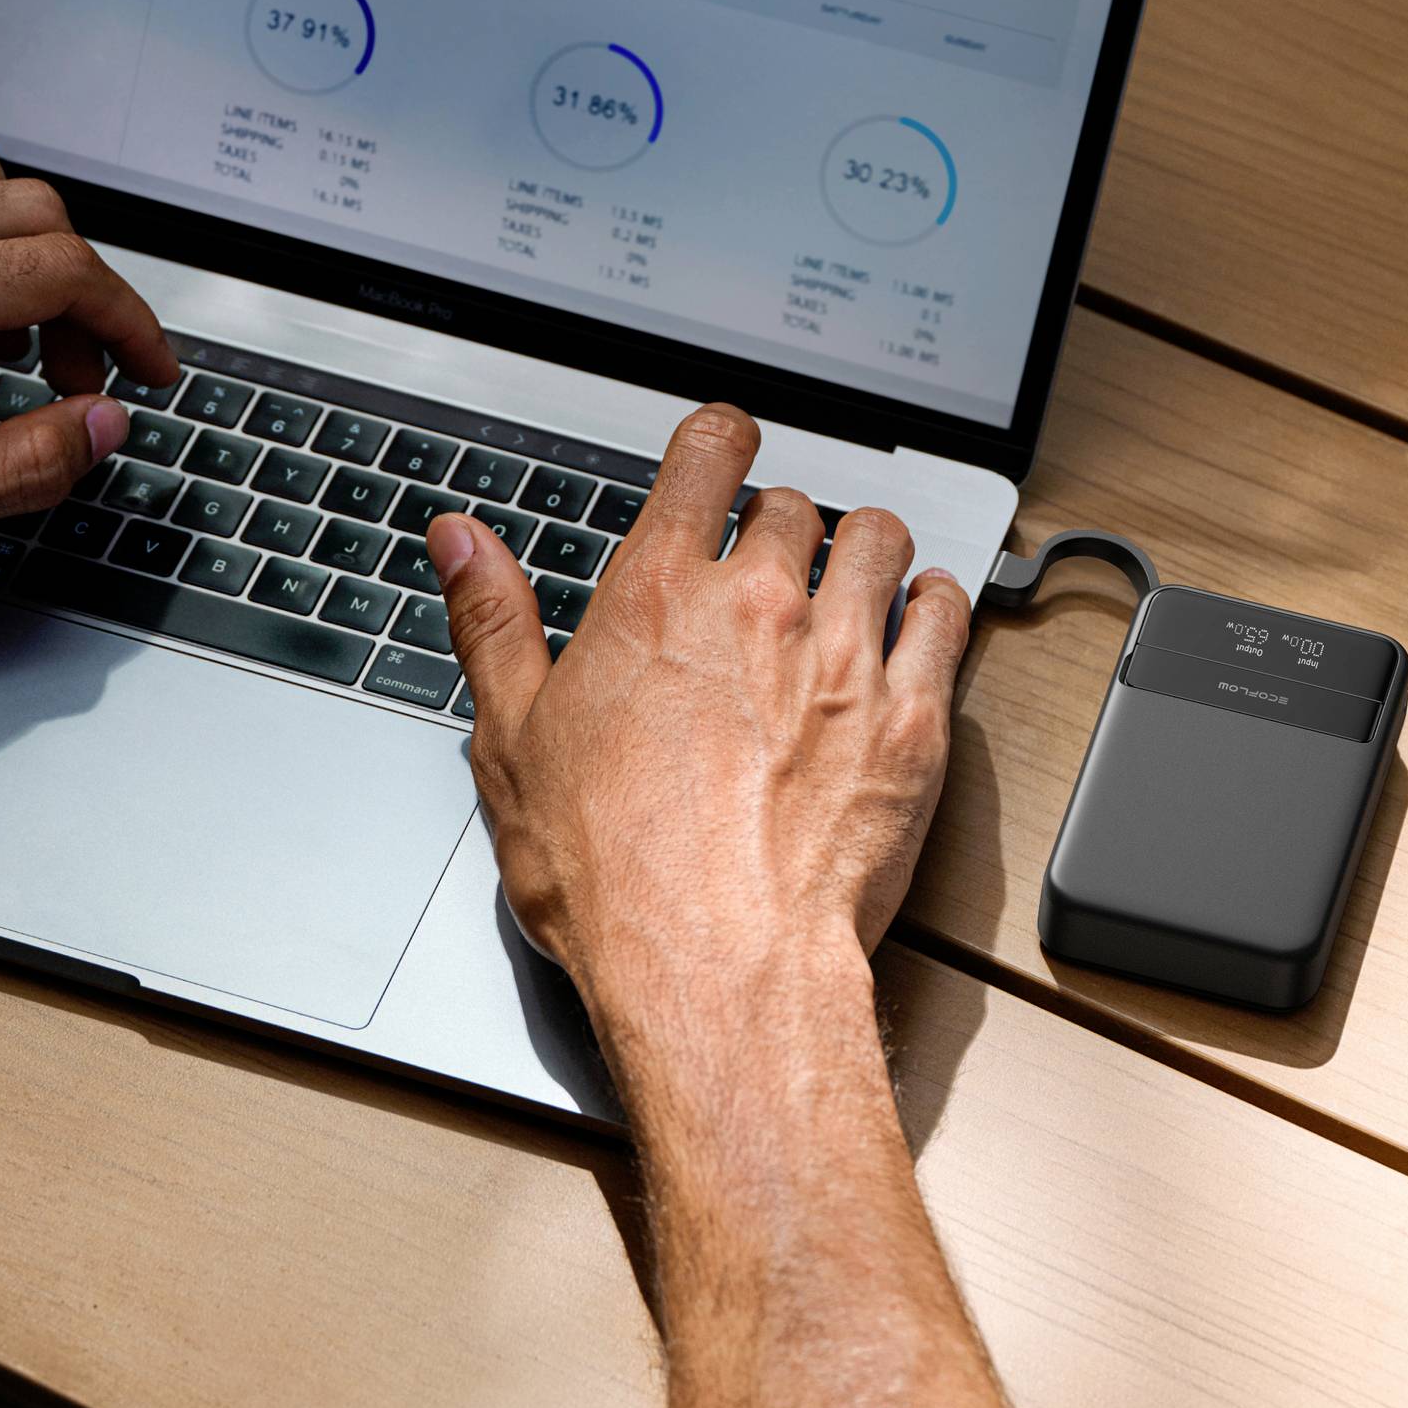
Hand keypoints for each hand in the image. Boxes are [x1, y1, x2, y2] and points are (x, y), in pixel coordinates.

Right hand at [425, 404, 971, 1067]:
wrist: (716, 968)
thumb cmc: (611, 874)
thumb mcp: (512, 740)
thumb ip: (494, 622)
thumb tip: (461, 540)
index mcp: (659, 596)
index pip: (708, 454)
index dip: (721, 439)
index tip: (727, 448)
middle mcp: (761, 606)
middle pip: (794, 507)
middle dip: (781, 526)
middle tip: (771, 566)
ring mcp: (845, 657)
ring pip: (880, 541)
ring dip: (864, 549)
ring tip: (851, 580)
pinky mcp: (912, 718)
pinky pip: (945, 616)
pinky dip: (933, 605)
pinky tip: (917, 622)